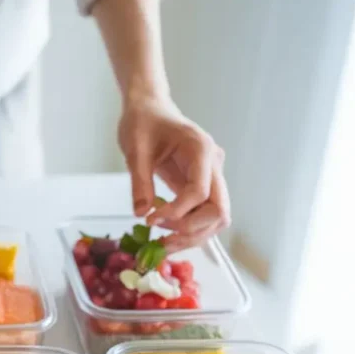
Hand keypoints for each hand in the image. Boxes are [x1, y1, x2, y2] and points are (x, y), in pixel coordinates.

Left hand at [119, 95, 230, 251]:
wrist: (148, 109)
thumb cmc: (142, 123)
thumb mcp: (135, 150)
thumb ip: (140, 181)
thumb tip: (141, 213)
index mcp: (200, 150)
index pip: (200, 192)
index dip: (178, 212)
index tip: (152, 220)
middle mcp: (213, 164)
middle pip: (219, 210)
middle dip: (192, 230)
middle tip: (162, 242)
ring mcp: (211, 175)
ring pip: (216, 217)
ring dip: (193, 235)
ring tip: (163, 244)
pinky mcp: (203, 184)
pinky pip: (204, 213)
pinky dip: (189, 227)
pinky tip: (167, 232)